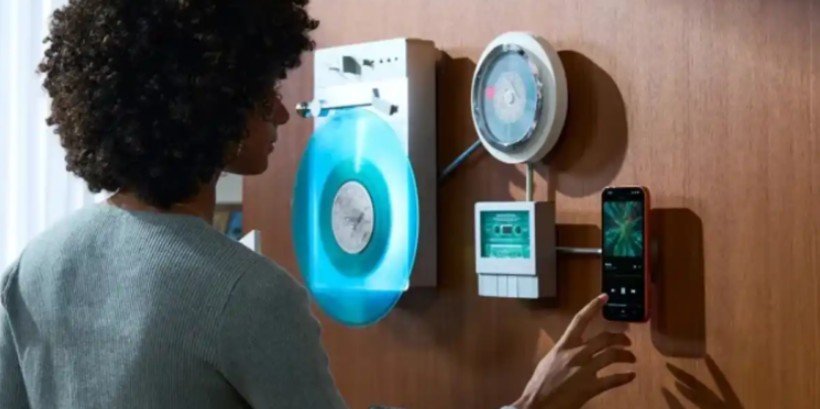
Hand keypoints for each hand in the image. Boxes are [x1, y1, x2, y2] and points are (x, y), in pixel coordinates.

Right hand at [511, 294, 636, 408]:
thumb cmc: (539, 384)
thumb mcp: (549, 361)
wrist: (537, 404)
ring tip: (631, 358)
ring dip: (626, 355)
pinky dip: (625, 377)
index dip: (593, 307)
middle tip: (627, 342)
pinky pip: (613, 379)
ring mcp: (585, 370)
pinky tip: (630, 376)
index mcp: (564, 346)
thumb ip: (563, 352)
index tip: (605, 297)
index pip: (580, 320)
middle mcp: (576, 354)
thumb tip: (572, 348)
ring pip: (612, 356)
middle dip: (620, 338)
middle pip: (604, 338)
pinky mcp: (590, 387)